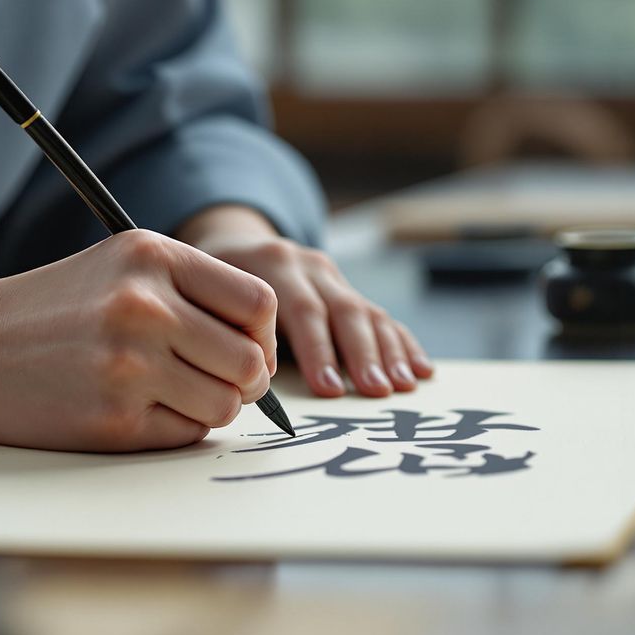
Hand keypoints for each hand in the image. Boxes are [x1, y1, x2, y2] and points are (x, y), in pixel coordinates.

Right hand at [0, 230, 277, 451]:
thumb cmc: (48, 309)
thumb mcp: (119, 266)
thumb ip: (191, 290)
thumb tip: (266, 349)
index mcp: (152, 256)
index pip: (259, 303)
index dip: (264, 336)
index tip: (248, 350)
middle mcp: (146, 305)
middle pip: (251, 362)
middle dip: (245, 381)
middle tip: (217, 383)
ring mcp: (129, 365)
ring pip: (226, 405)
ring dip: (211, 408)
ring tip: (172, 395)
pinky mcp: (113, 419)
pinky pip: (185, 434)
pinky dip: (173, 429)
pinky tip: (136, 410)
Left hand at [176, 206, 432, 397]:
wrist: (234, 244)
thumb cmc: (213, 288)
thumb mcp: (212, 296)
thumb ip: (232, 329)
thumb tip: (256, 381)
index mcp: (273, 265)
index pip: (301, 308)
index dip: (316, 350)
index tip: (327, 389)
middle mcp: (309, 266)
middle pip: (342, 309)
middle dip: (361, 354)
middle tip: (375, 390)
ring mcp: (333, 277)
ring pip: (367, 313)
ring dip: (388, 352)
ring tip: (402, 386)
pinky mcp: (348, 291)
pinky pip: (382, 317)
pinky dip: (403, 345)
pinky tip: (421, 371)